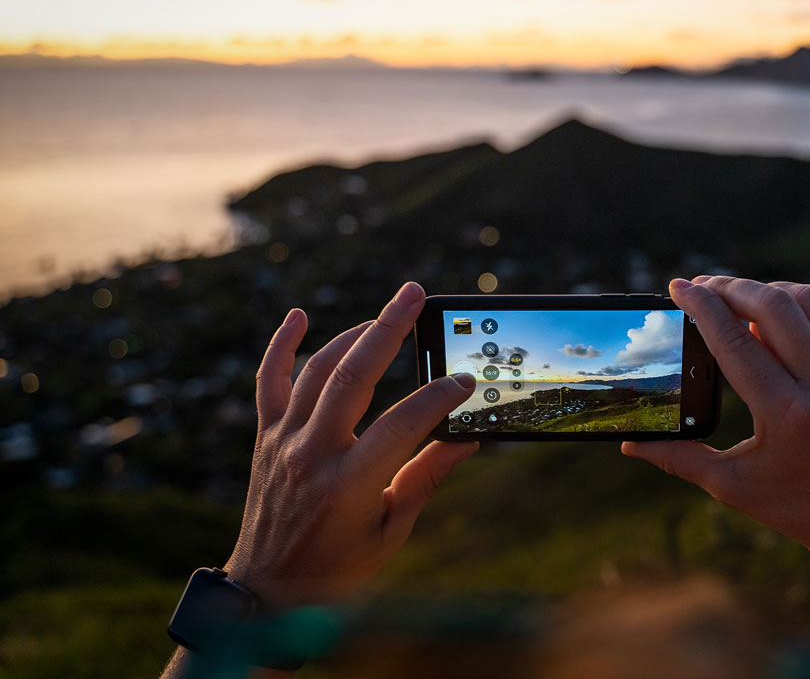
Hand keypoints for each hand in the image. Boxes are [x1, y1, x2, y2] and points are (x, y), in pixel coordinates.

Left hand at [224, 282, 476, 608]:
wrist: (266, 594)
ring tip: (383, 315)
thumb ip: (426, 477)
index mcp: (349, 483)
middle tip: (415, 293)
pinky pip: (269, 381)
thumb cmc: (338, 569)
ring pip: (317, 370)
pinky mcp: (265, 438)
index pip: (403, 422)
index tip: (465, 380)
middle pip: (354, 374)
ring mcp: (284, 441)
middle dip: (389, 328)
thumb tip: (466, 437)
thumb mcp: (391, 530)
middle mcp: (312, 454)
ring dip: (351, 334)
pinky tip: (298, 316)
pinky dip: (281, 346)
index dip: (439, 396)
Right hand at [623, 276, 809, 568]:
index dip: (702, 308)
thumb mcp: (730, 486)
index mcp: (784, 413)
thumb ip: (678, 459)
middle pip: (773, 306)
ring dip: (768, 290)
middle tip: (702, 287)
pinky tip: (786, 314)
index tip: (678, 288)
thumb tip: (629, 443)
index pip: (735, 342)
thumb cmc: (793, 506)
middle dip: (730, 288)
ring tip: (739, 299)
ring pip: (808, 301)